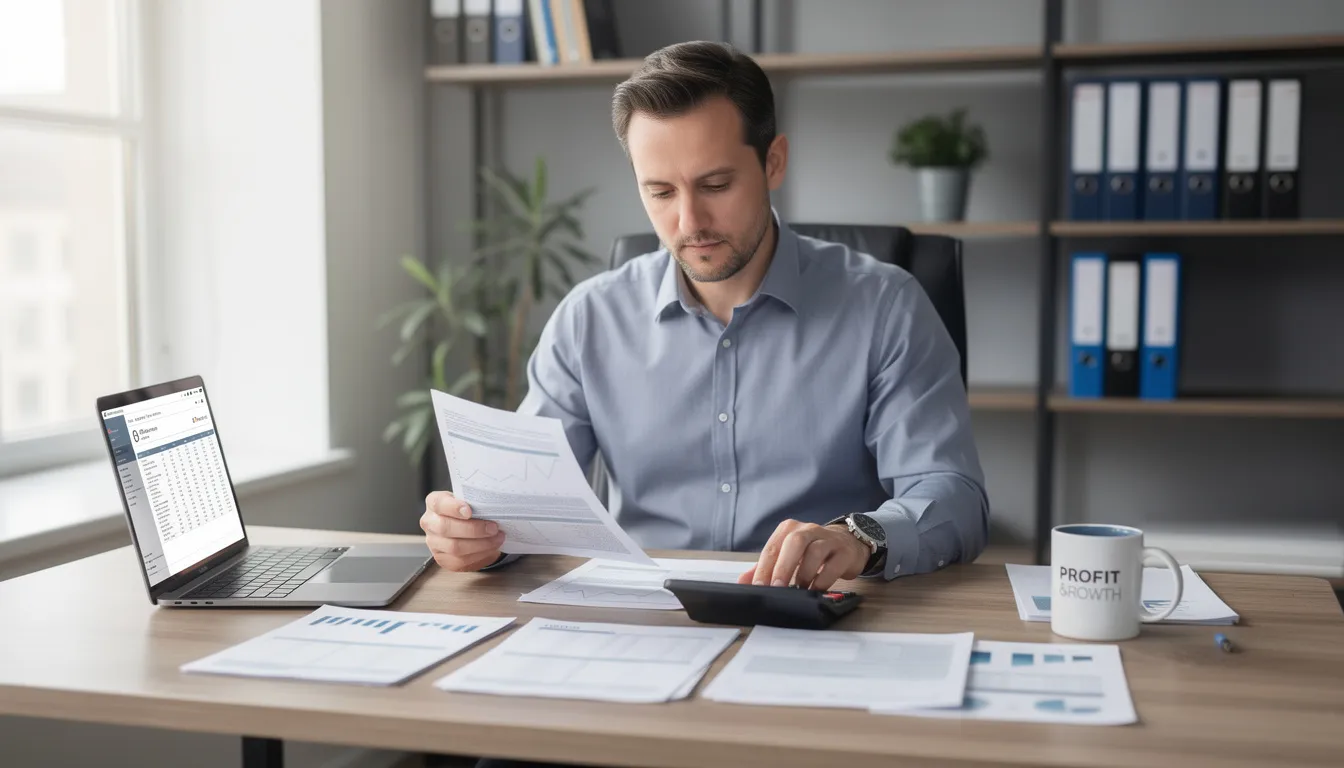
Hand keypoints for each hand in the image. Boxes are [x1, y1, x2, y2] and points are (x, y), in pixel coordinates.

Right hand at [420, 490, 506, 571]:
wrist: (468, 528)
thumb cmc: (470, 510)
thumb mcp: (470, 500)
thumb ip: (475, 500)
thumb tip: (493, 503)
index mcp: (434, 502)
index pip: (438, 503)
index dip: (453, 507)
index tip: (469, 511)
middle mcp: (429, 522)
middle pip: (446, 528)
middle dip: (474, 529)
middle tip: (493, 528)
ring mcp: (434, 542)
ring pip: (454, 547)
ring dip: (480, 544)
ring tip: (497, 538)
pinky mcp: (442, 559)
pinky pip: (460, 560)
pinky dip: (480, 554)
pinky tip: (491, 548)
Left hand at [736, 520, 871, 590]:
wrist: (846, 542)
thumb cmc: (810, 550)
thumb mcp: (786, 555)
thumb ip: (764, 567)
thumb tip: (743, 582)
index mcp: (788, 530)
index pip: (772, 548)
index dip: (764, 568)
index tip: (758, 587)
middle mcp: (807, 530)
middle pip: (793, 543)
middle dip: (783, 566)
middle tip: (777, 587)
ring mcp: (827, 539)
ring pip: (815, 551)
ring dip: (804, 574)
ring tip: (799, 589)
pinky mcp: (844, 552)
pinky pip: (833, 565)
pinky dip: (823, 580)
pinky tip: (816, 589)